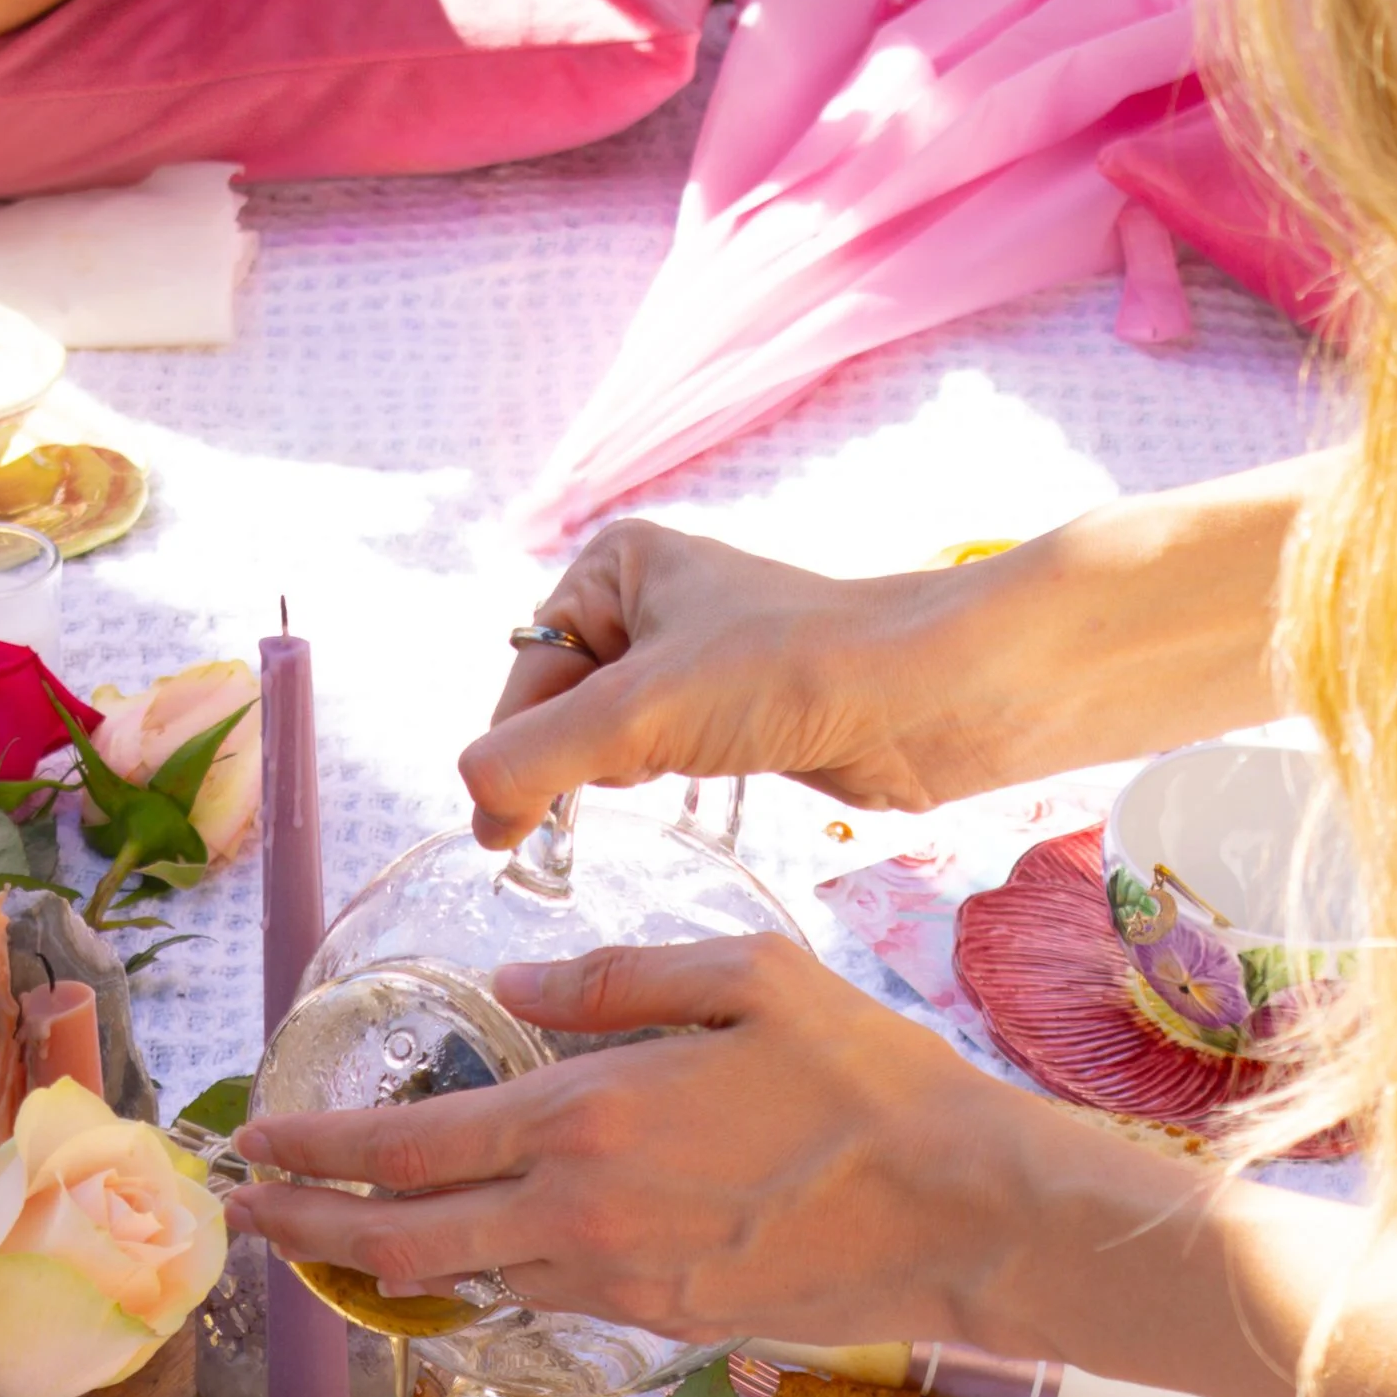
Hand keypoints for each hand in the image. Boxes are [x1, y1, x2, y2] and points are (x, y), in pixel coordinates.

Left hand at [230, 936, 1034, 1346]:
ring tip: (333, 1236)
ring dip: (386, 1262)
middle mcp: (576, 1213)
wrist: (959, 1215)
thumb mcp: (747, 977)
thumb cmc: (865, 1083)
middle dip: (305, 1231)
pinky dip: (482, 1276)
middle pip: (398, 1242)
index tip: (254, 1147)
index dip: (313, 1152)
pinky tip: (468, 1254)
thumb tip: (510, 988)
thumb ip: (613, 978)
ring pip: (462, 1282)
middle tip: (247, 1218)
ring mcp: (612, 1280)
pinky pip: (540, 1295)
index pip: (404, 1147)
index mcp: (582, 1119)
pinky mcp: (654, 1319)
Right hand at [470, 526, 1009, 848]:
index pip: (525, 676)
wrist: (923, 695)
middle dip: (566, 762)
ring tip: (649, 784)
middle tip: (578, 813)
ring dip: (610, 776)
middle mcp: (647, 598)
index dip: (512, 755)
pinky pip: (653, 752)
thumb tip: (473, 801)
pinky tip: (680, 789)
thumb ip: (535, 759)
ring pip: (604, 735)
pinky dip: (650, 781)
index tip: (506, 833)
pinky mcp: (731, 705)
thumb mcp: (638, 714)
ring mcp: (690, 654)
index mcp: (614, 564)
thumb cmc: (791, 672)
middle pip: (557, 706)